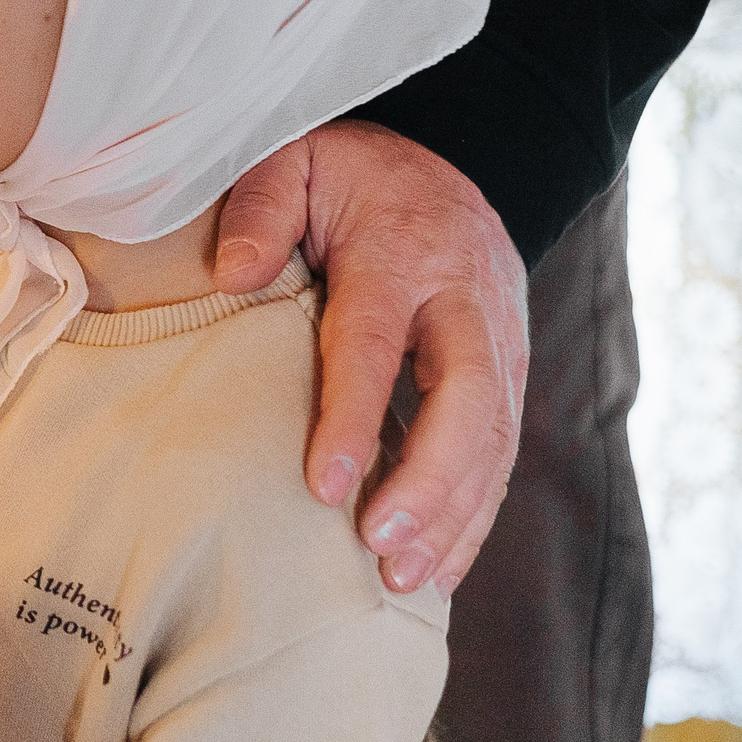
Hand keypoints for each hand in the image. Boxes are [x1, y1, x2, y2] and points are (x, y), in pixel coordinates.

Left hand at [213, 120, 527, 595]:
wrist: (445, 165)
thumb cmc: (349, 176)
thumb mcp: (296, 161)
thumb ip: (261, 208)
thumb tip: (231, 275)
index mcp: (403, 250)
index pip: (378, 341)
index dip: (356, 414)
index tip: (325, 482)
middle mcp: (465, 299)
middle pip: (468, 398)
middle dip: (429, 481)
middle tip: (380, 545)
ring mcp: (499, 338)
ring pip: (495, 436)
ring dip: (455, 513)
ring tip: (404, 579)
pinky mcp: (509, 371)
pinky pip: (502, 449)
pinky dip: (475, 512)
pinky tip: (438, 566)